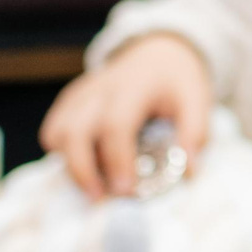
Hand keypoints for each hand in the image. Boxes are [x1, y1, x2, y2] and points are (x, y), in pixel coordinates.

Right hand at [38, 33, 212, 198]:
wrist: (157, 52)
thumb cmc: (177, 82)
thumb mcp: (198, 99)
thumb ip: (195, 134)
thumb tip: (189, 172)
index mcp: (134, 86)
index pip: (116, 124)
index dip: (117, 160)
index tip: (126, 191)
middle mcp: (101, 88)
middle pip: (75, 130)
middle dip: (82, 170)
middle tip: (99, 198)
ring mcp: (82, 93)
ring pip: (58, 131)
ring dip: (70, 164)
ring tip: (94, 186)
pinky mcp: (70, 100)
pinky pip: (54, 129)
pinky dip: (63, 153)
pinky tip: (88, 165)